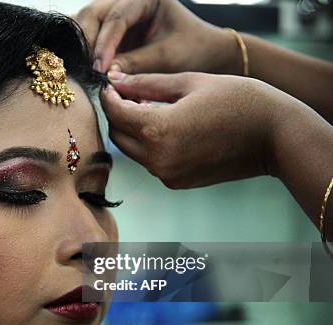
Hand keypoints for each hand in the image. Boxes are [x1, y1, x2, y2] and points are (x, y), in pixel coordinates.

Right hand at [74, 0, 239, 74]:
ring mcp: (115, 13)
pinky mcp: (109, 31)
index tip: (99, 69)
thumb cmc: (192, 50)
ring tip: (84, 71)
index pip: (117, 17)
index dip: (104, 44)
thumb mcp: (166, 58)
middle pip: (93, 14)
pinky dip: (84, 51)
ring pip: (85, 23)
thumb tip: (104, 75)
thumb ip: (135, 64)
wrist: (202, 54)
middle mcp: (126, 0)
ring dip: (82, 47)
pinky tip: (83, 67)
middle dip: (86, 42)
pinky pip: (88, 36)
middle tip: (88, 70)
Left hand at [101, 71, 303, 188]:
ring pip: (132, 151)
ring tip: (152, 109)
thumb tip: (116, 83)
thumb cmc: (238, 101)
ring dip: (134, 131)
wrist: (275, 137)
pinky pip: (151, 162)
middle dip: (118, 116)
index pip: (116, 114)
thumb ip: (147, 85)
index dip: (110, 97)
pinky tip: (169, 128)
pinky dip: (150, 145)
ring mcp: (167, 174)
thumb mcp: (190, 82)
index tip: (112, 86)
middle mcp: (157, 159)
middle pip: (118, 136)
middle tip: (129, 96)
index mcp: (158, 130)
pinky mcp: (177, 182)